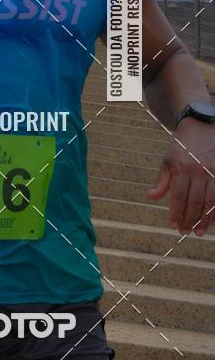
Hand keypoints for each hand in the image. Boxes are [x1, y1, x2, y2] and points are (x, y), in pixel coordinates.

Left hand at [147, 120, 214, 235]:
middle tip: (185, 231)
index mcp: (182, 168)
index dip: (175, 212)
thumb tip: (150, 197)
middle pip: (194, 201)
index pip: (178, 196)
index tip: (172, 225)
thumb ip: (161, 181)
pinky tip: (212, 222)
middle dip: (189, 219)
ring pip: (210, 202)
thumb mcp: (168, 160)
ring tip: (198, 232)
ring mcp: (212, 173)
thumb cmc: (182, 147)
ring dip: (204, 219)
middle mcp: (198, 172)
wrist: (202, 128)